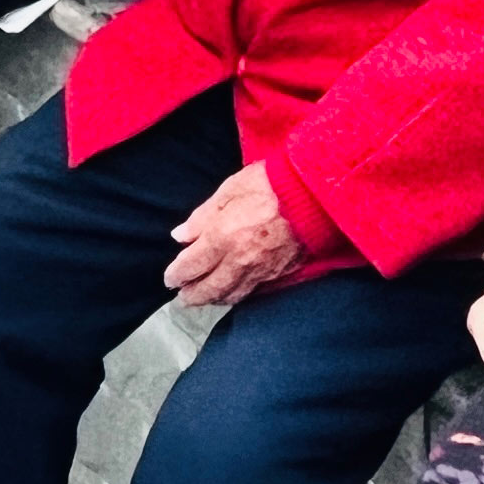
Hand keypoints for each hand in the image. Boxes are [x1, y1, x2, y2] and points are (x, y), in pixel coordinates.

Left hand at [164, 162, 305, 308]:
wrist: (314, 194)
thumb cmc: (269, 183)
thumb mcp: (229, 189)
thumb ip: (202, 216)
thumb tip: (179, 236)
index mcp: (222, 236)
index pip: (191, 266)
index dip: (176, 275)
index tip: (169, 279)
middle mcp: (239, 260)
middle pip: (209, 288)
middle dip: (192, 296)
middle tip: (181, 298)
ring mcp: (260, 270)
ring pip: (231, 295)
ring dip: (213, 300)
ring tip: (203, 299)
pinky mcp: (279, 274)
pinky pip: (252, 292)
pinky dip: (237, 296)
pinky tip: (232, 294)